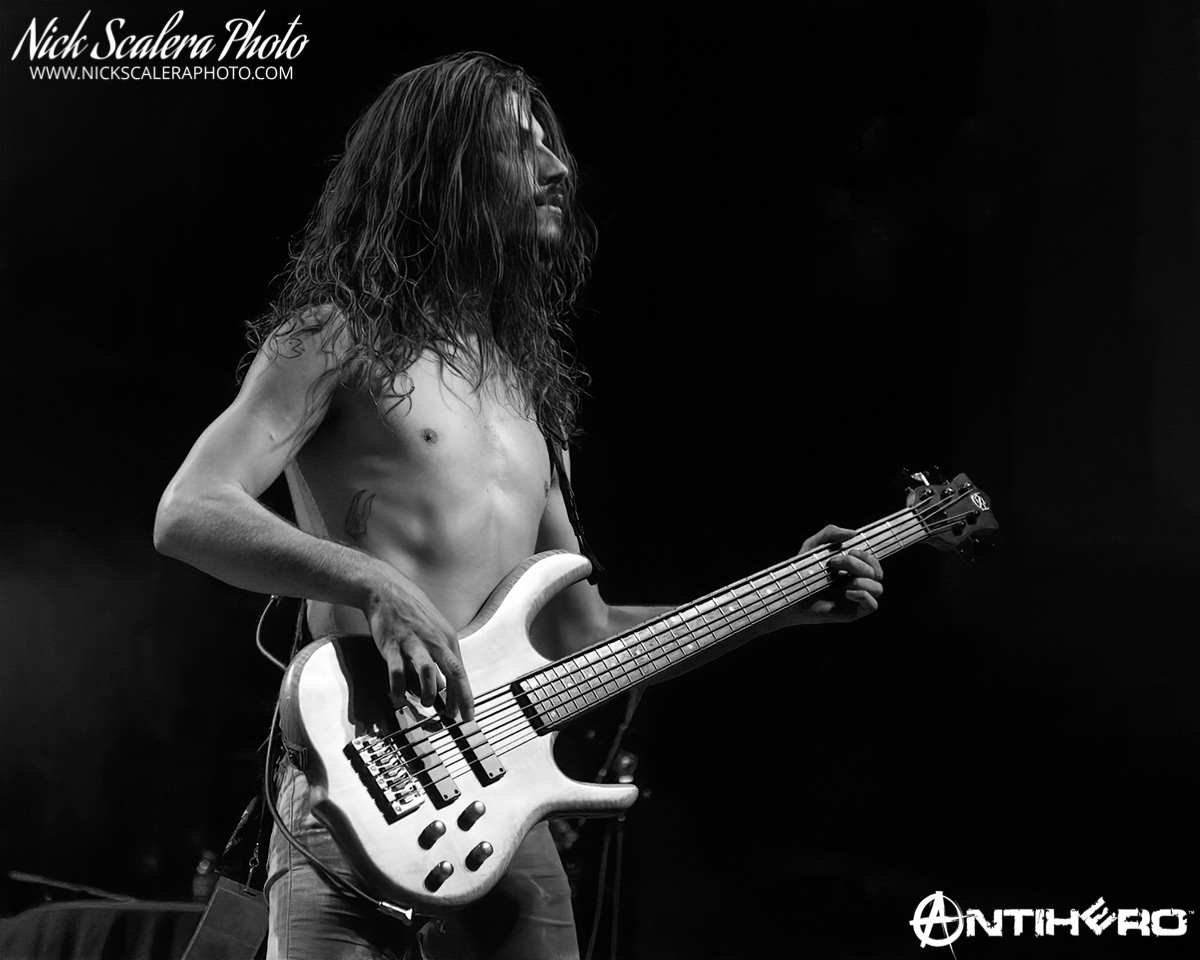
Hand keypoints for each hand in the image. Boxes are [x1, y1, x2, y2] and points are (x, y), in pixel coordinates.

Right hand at [363, 577, 473, 720]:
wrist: (385, 590)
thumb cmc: (411, 612)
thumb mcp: (434, 631)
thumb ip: (441, 657)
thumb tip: (445, 685)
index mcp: (446, 638)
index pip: (461, 671)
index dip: (466, 696)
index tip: (467, 715)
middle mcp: (434, 640)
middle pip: (453, 671)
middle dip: (459, 698)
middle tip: (457, 718)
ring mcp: (413, 642)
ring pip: (428, 670)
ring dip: (429, 691)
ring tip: (428, 703)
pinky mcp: (392, 645)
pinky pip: (396, 670)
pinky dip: (398, 687)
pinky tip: (398, 694)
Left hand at [795, 524, 883, 623]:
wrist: (787, 595)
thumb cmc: (799, 573)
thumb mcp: (811, 546)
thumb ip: (830, 532)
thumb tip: (852, 533)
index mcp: (851, 570)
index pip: (874, 563)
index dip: (867, 555)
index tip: (850, 551)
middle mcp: (856, 584)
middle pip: (877, 572)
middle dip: (858, 564)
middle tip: (834, 563)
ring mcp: (856, 599)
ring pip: (878, 587)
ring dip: (860, 580)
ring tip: (839, 580)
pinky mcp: (852, 613)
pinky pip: (873, 605)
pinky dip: (863, 595)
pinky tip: (846, 592)